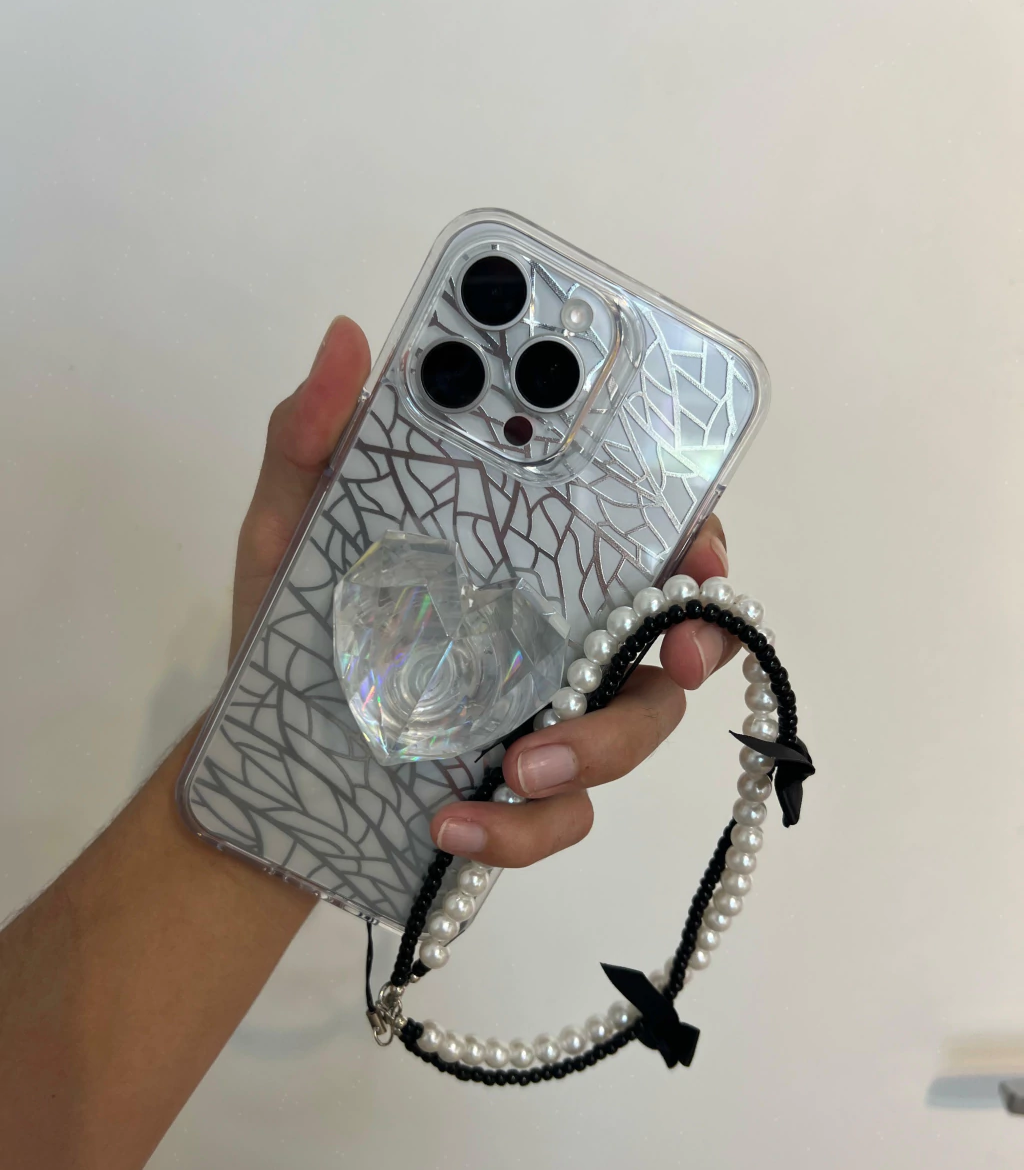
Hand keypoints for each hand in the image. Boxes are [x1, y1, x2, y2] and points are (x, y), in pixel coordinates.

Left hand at [230, 318, 737, 870]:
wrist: (260, 768)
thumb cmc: (287, 636)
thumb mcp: (290, 531)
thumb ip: (316, 440)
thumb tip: (351, 336)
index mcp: (526, 563)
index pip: (641, 534)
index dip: (694, 536)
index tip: (698, 549)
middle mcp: (557, 637)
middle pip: (669, 634)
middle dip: (698, 642)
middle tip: (672, 660)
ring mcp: (548, 721)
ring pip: (636, 734)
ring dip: (598, 751)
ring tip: (516, 766)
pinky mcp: (520, 802)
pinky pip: (562, 824)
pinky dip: (519, 833)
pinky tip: (449, 825)